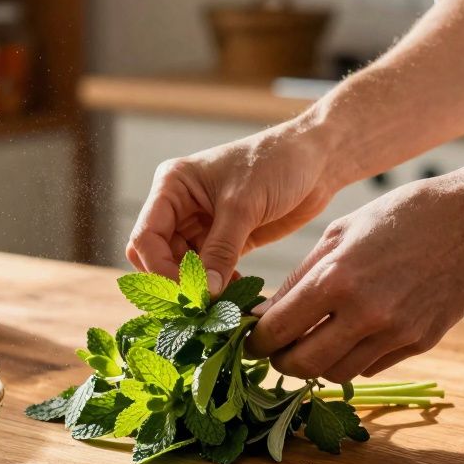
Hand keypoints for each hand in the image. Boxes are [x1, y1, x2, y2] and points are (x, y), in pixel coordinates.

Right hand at [127, 120, 345, 293]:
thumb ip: (220, 251)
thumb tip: (205, 294)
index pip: (146, 237)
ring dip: (199, 289)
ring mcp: (200, 224)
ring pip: (182, 268)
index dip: (160, 270)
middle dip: (175, 282)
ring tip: (222, 305)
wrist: (318, 158)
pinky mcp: (224, 240)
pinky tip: (236, 295)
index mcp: (172, 186)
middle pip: (157, 257)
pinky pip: (209, 271)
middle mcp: (179, 206)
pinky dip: (217, 287)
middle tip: (200, 306)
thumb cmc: (277, 163)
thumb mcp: (244, 206)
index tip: (188, 294)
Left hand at [248, 175, 463, 382]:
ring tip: (311, 344)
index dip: (256, 341)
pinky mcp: (421, 343)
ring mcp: (396, 332)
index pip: (277, 330)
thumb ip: (300, 277)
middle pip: (301, 364)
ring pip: (336, 373)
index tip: (251, 339)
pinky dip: (352, 358)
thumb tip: (265, 313)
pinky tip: (350, 336)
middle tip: (276, 351)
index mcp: (335, 279)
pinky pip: (371, 366)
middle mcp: (364, 313)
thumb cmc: (400, 216)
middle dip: (280, 362)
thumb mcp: (339, 233)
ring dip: (316, 365)